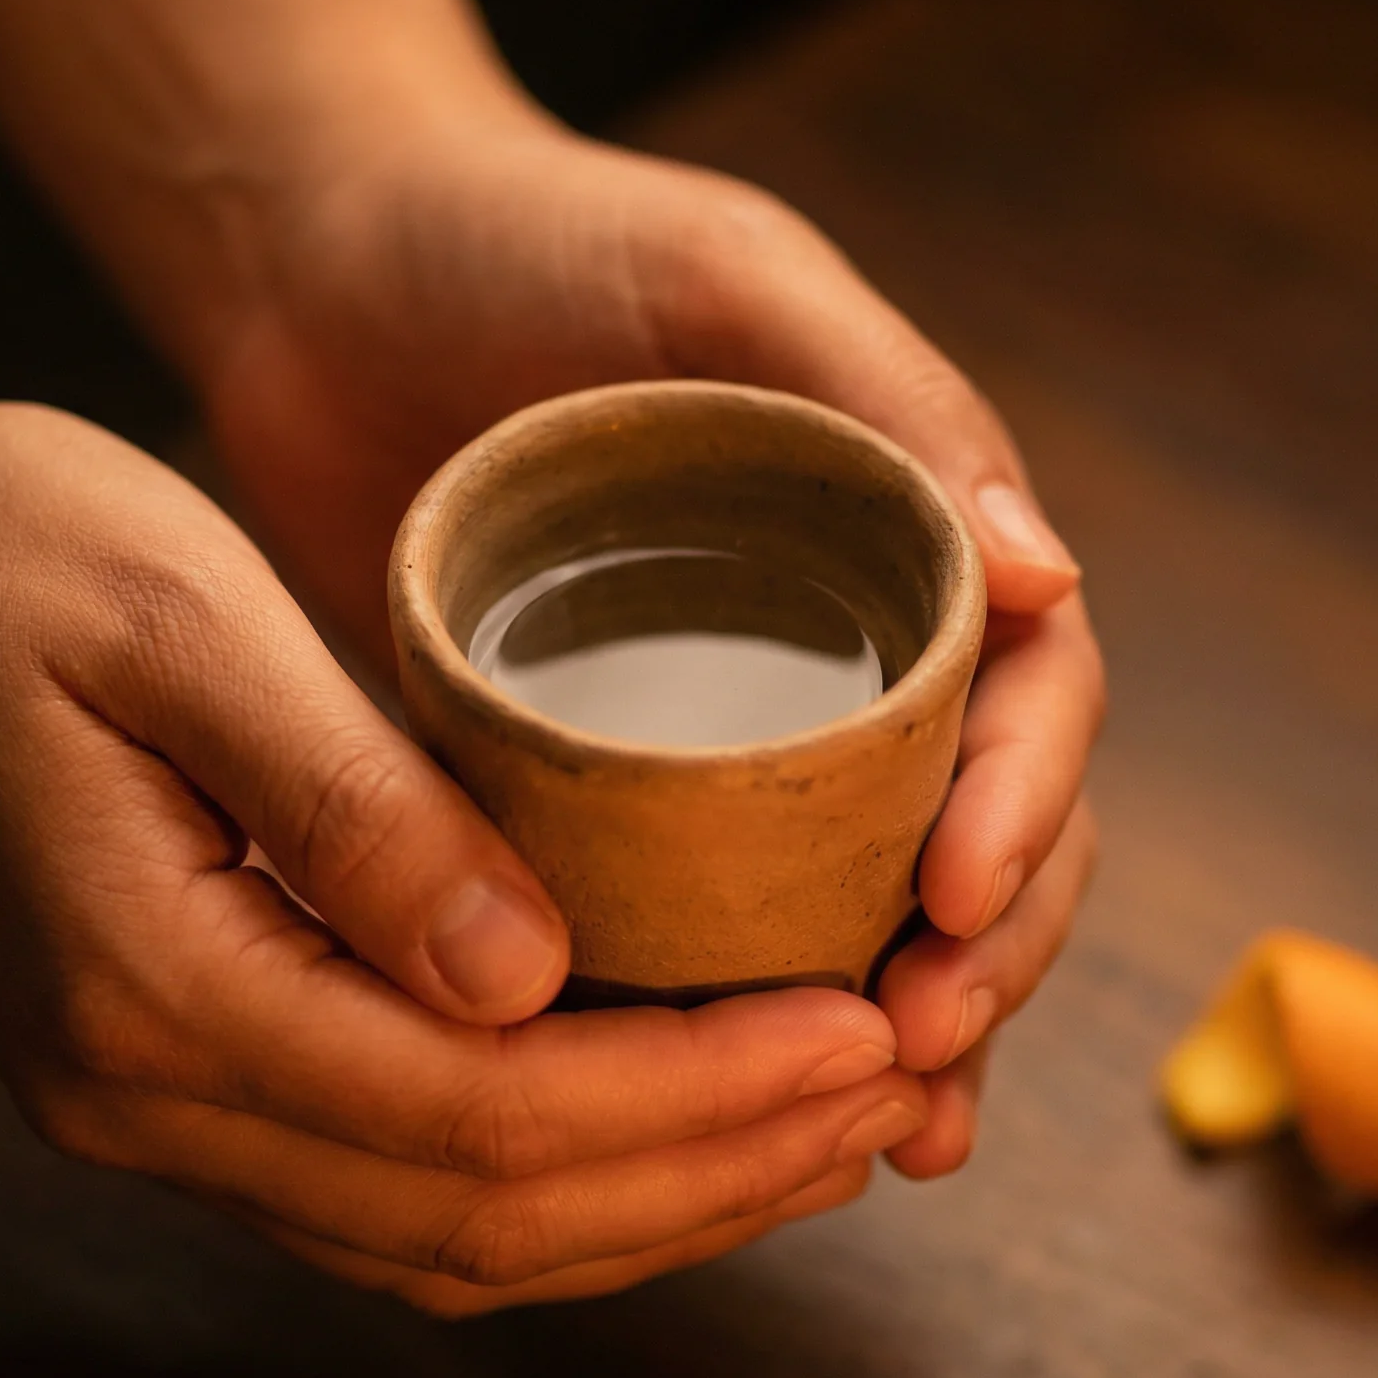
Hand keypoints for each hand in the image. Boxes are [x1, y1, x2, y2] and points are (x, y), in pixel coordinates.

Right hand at [0, 338, 927, 1311]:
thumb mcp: (179, 623)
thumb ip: (357, 810)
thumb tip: (543, 980)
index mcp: (153, 984)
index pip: (484, 1113)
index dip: (698, 1094)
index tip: (861, 1024)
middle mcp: (146, 1096)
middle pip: (484, 1215)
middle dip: (710, 1168)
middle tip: (887, 1085)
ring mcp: (150, 1108)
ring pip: (447, 1237)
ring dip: (652, 1201)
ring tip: (822, 1126)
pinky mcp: (171, 1074)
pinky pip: (394, 1191)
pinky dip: (553, 1183)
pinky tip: (666, 1121)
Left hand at [189, 105, 1103, 1171]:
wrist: (327, 275)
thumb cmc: (534, 236)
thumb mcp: (722, 271)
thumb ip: (880, 389)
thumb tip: (1050, 575)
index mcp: (908, 537)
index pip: (1030, 700)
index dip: (1025, 812)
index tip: (955, 906)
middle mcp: (841, 652)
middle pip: (978, 834)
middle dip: (979, 957)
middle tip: (917, 1049)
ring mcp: (728, 736)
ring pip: (858, 915)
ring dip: (890, 1037)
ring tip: (879, 1141)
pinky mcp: (606, 793)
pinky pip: (706, 932)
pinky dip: (736, 1036)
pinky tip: (734, 1129)